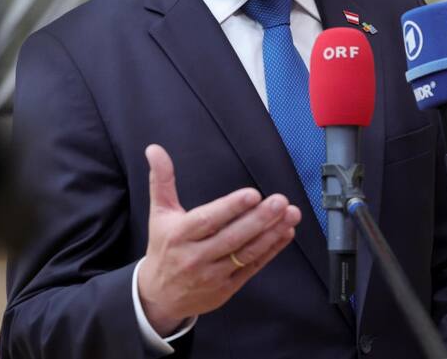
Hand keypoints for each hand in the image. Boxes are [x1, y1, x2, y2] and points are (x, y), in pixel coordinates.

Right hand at [137, 144, 300, 335]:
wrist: (159, 297)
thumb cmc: (164, 247)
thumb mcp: (160, 214)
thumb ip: (162, 181)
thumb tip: (154, 149)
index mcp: (179, 235)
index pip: (208, 220)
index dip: (231, 208)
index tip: (252, 194)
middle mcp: (196, 256)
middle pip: (232, 237)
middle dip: (259, 219)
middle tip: (281, 201)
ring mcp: (213, 274)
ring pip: (246, 253)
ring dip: (272, 233)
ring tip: (292, 214)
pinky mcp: (227, 287)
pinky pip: (253, 267)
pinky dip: (271, 250)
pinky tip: (286, 233)